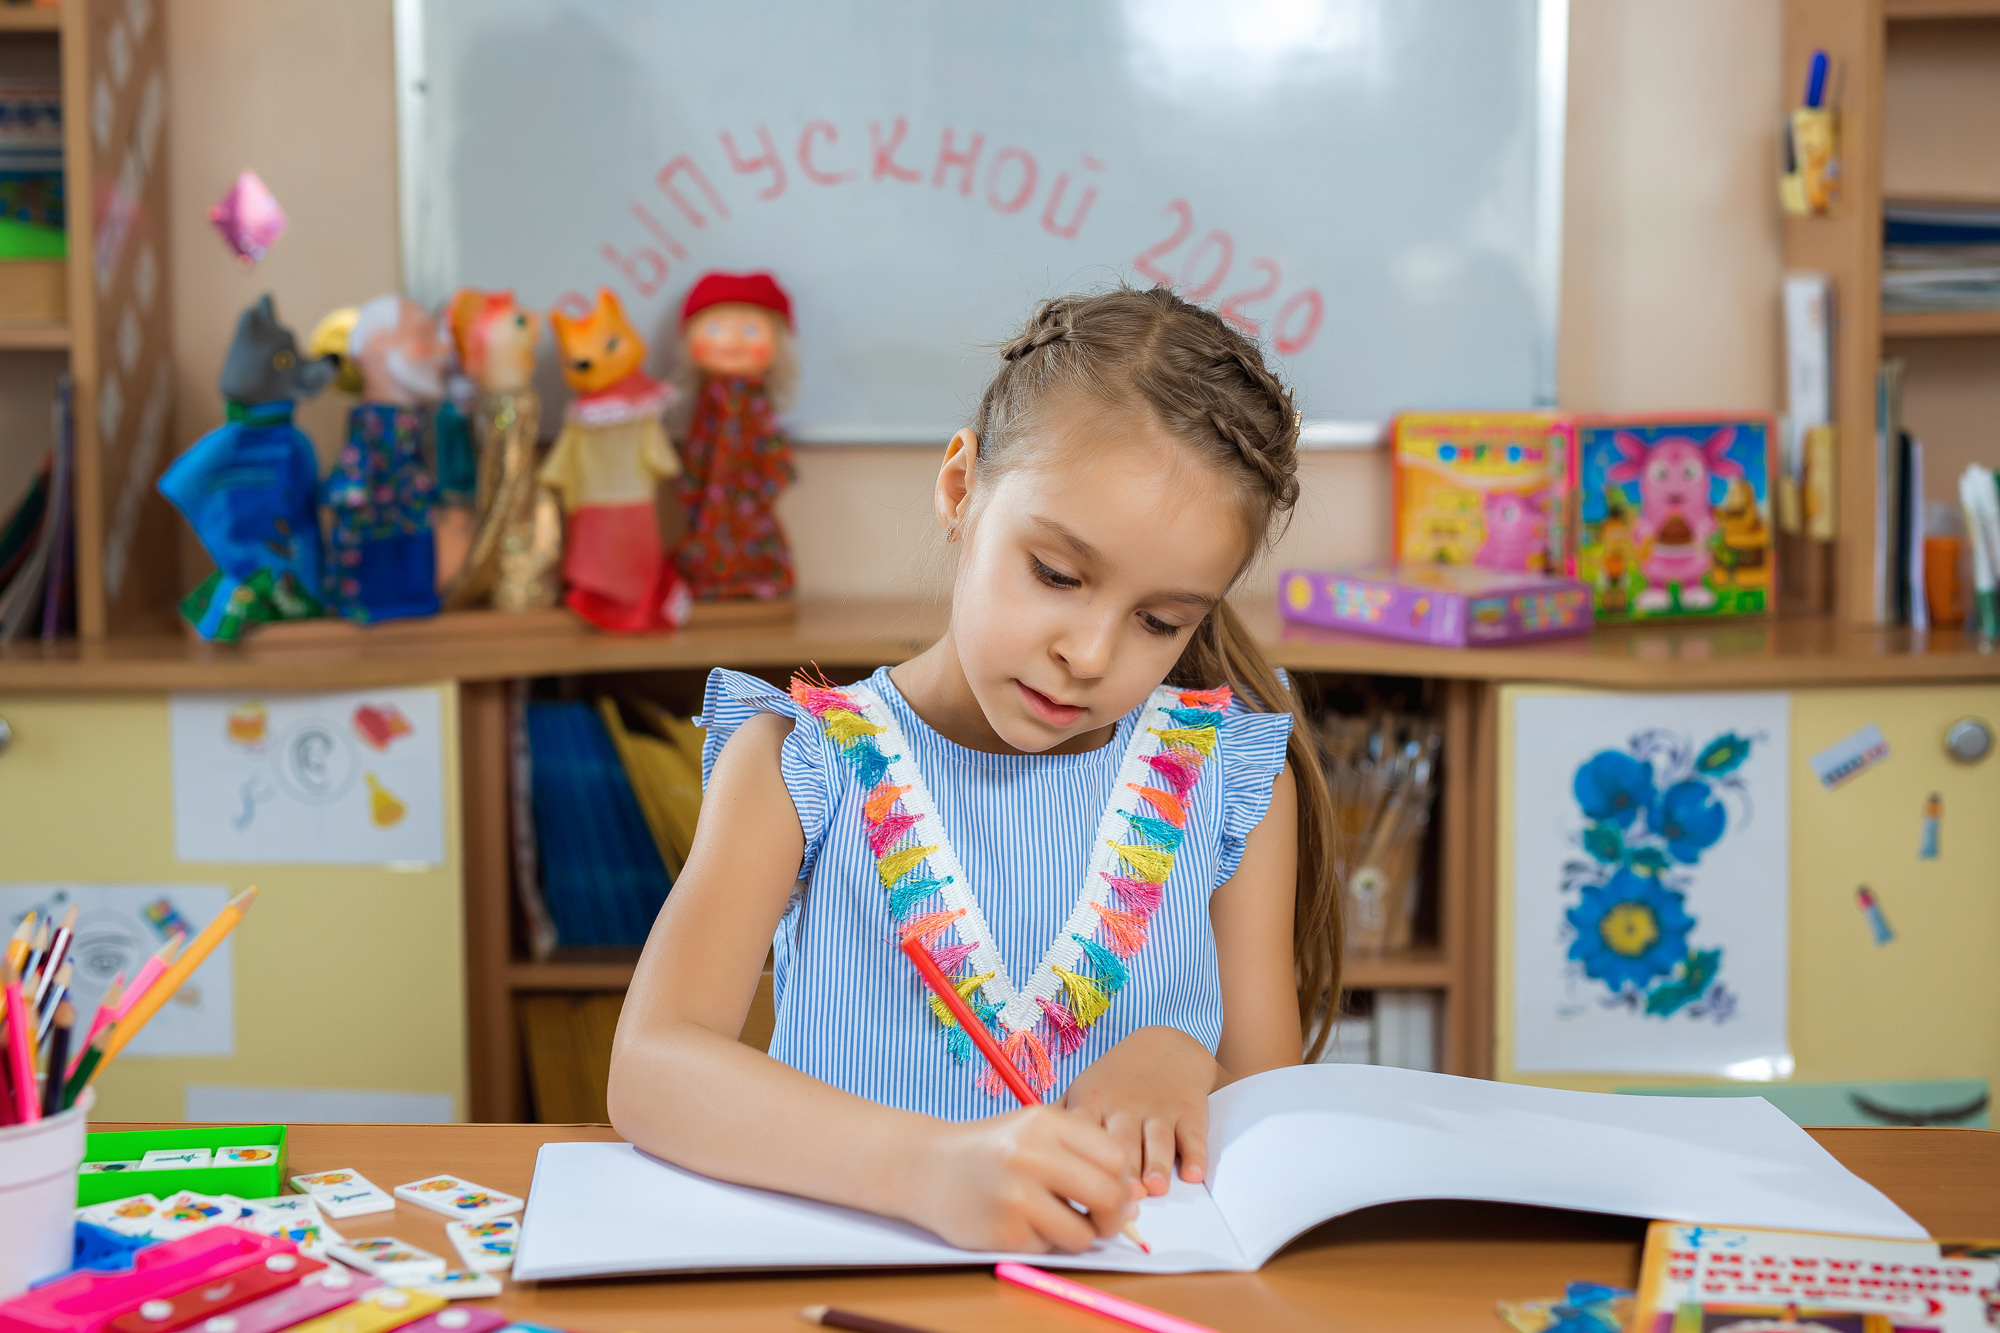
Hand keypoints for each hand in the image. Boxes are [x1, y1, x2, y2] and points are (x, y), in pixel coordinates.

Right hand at [902, 1106, 1141, 1252]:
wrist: (925, 1167)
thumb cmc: (991, 1149)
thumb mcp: (1034, 1131)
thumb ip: (1084, 1153)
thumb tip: (1134, 1198)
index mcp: (1044, 1122)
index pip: (1114, 1156)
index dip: (1123, 1178)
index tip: (1112, 1187)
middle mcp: (1030, 1155)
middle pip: (1107, 1195)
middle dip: (1114, 1214)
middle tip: (1102, 1217)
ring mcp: (1014, 1196)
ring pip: (1083, 1233)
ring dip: (1080, 1235)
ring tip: (1060, 1220)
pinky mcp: (1002, 1232)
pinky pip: (1050, 1248)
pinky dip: (1046, 1241)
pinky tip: (1025, 1223)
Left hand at [1061, 1026, 1218, 1195]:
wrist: (1167, 1046)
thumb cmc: (1116, 1081)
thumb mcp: (1084, 1091)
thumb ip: (1060, 1120)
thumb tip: (1023, 1152)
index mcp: (1092, 1102)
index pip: (1081, 1132)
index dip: (1078, 1159)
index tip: (1075, 1188)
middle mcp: (1125, 1105)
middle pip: (1121, 1140)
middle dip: (1121, 1169)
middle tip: (1120, 1198)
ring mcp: (1159, 1108)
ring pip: (1157, 1139)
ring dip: (1157, 1164)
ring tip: (1156, 1188)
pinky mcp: (1190, 1112)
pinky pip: (1193, 1135)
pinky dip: (1195, 1155)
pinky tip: (1193, 1174)